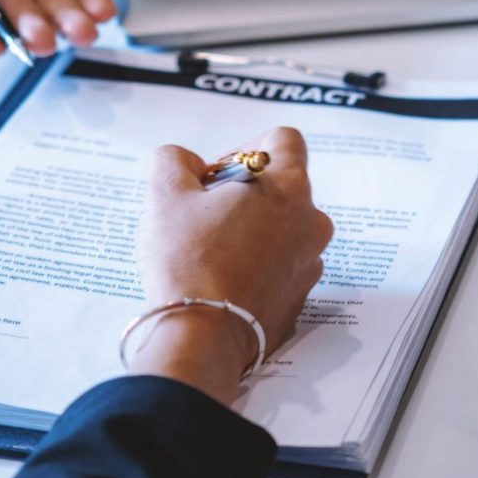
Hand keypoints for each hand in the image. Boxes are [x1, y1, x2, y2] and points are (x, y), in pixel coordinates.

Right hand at [129, 127, 334, 405]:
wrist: (204, 337)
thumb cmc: (188, 261)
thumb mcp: (165, 194)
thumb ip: (176, 160)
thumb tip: (189, 164)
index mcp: (288, 187)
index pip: (283, 140)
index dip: (244, 148)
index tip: (215, 176)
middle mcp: (311, 222)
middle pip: (282, 187)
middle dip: (245, 193)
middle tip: (204, 215)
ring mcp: (310, 262)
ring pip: (283, 228)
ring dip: (252, 229)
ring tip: (211, 250)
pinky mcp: (300, 297)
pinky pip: (281, 265)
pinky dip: (258, 264)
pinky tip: (223, 279)